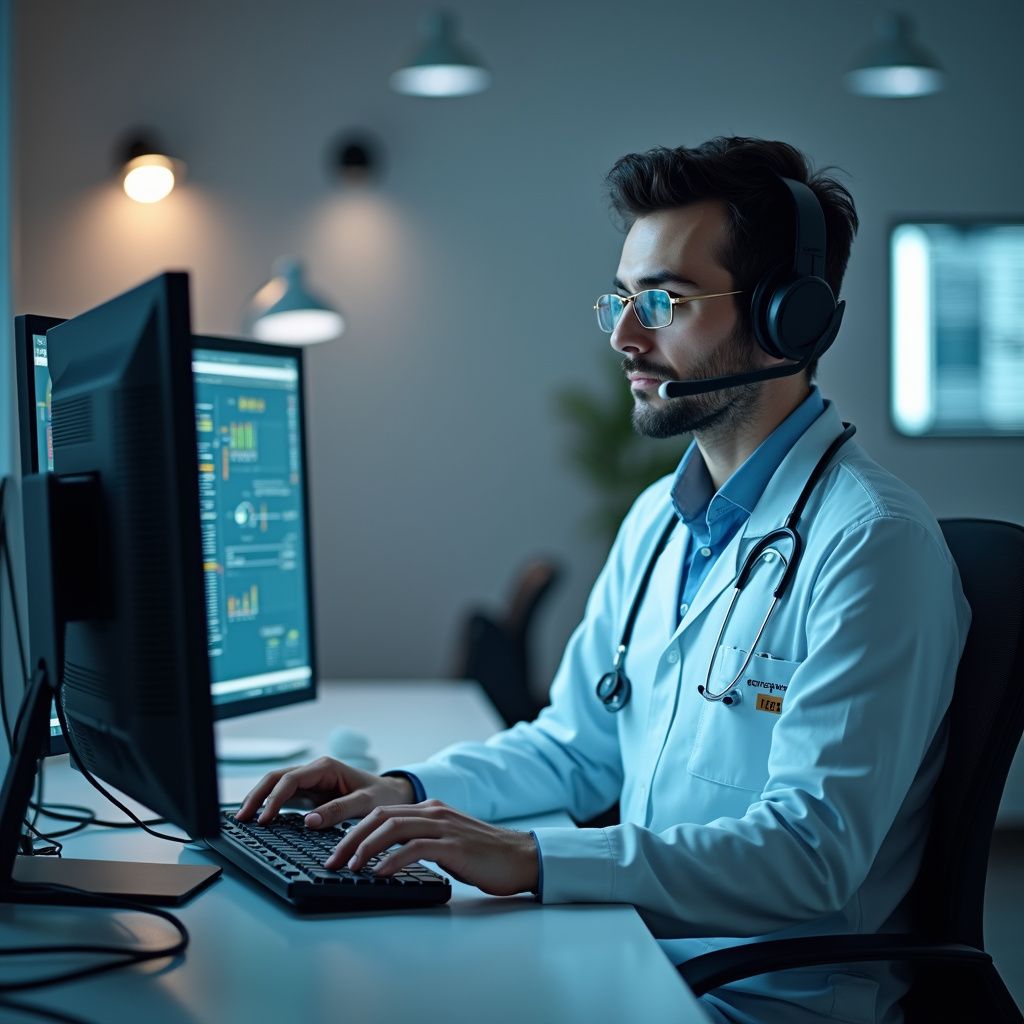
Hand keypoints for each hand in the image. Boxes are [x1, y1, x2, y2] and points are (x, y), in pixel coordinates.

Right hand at [235, 756, 413, 826]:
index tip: (264, 820)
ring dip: (260, 800)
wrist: (394, 795)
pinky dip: (271, 806)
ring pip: (277, 786)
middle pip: (276, 779)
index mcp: (325, 768)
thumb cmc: (383, 796)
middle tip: (241, 819)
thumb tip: (309, 821)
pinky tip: (261, 820)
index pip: (290, 779)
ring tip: (243, 820)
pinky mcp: (311, 794)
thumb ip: (338, 810)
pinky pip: (285, 797)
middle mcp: (315, 772)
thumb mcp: (365, 803)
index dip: (273, 799)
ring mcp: (311, 783)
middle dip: (257, 796)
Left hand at [324, 799, 538, 896]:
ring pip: (393, 828)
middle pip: (380, 817)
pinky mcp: (453, 846)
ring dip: (365, 848)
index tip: (335, 852)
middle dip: (350, 839)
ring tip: (350, 867)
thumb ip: (421, 842)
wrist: (521, 858)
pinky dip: (392, 859)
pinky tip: (379, 873)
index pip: (381, 813)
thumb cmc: (484, 856)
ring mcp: (444, 826)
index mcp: (430, 810)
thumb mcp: (446, 843)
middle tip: (332, 861)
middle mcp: (433, 812)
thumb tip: (387, 859)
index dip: (354, 831)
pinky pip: (415, 848)